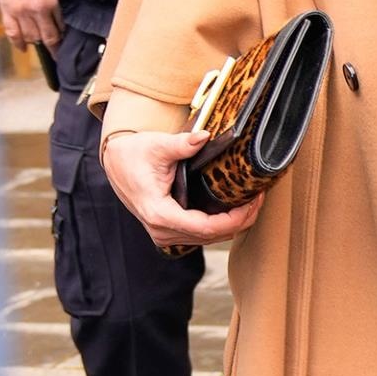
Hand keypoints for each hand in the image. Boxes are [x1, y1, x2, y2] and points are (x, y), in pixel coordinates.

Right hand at [99, 128, 261, 249]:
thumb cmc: (136, 153)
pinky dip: (219, 225)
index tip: (254, 202)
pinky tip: (234, 209)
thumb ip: (182, 144)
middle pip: (211, 237)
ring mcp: (164, 232)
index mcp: (160, 214)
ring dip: (232, 225)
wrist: (116, 161)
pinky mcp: (167, 228)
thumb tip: (204, 136)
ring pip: (207, 239)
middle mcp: (162, 230)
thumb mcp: (159, 145)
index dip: (235, 218)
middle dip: (240, 221)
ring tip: (252, 202)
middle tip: (260, 199)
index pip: (207, 228)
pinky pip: (199, 234)